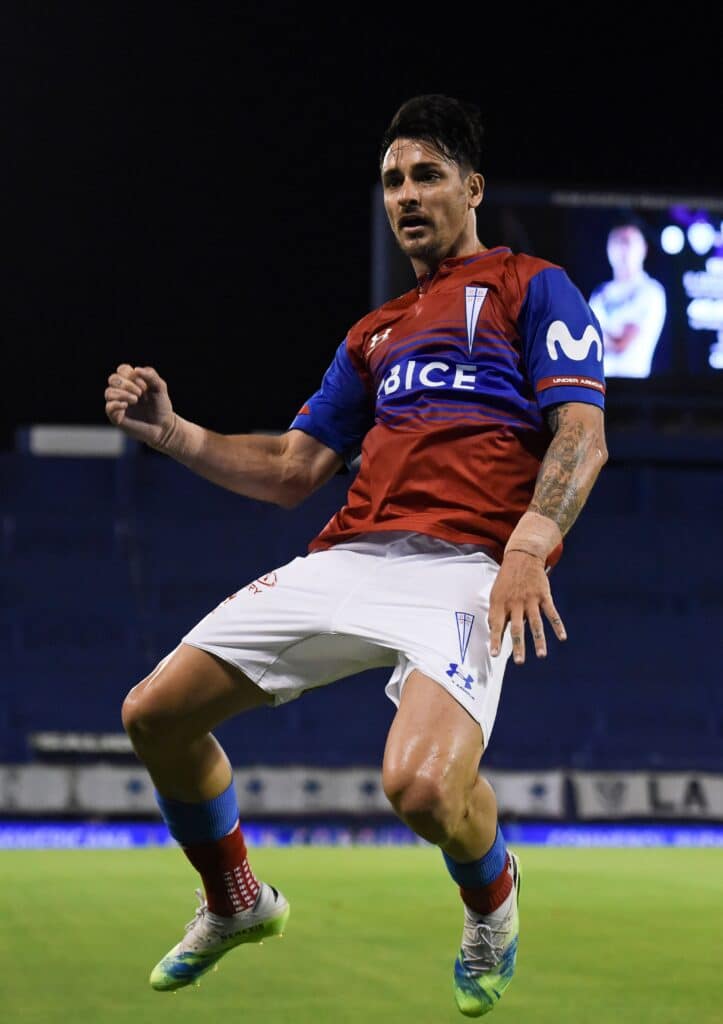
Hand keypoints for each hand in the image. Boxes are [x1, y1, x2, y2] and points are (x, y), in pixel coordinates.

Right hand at [104, 364, 174, 447]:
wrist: (163, 425)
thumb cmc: (161, 405)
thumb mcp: (160, 387)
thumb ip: (151, 376)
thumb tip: (136, 369)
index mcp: (131, 382)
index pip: (122, 370)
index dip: (131, 374)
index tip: (145, 386)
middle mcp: (122, 391)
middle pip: (113, 379)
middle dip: (126, 384)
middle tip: (140, 393)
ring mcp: (118, 404)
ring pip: (109, 392)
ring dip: (123, 394)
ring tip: (136, 400)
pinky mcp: (116, 417)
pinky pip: (109, 407)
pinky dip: (116, 404)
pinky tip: (125, 405)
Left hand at [488, 550, 566, 664]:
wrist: (523, 557)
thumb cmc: (506, 579)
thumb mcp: (496, 593)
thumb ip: (496, 613)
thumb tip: (494, 632)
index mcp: (500, 603)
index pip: (496, 625)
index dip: (495, 640)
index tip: (494, 654)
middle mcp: (515, 603)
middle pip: (516, 628)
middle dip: (518, 646)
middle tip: (519, 662)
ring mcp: (530, 600)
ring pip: (535, 624)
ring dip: (539, 641)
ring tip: (541, 655)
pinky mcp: (544, 596)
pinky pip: (552, 613)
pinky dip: (557, 626)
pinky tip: (562, 638)